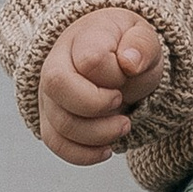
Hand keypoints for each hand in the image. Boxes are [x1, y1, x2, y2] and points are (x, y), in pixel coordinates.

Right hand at [38, 10, 167, 161]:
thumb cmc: (126, 47)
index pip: (89, 60)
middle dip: (96, 106)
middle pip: (57, 86)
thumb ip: (141, 45)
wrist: (113, 57)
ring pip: (59, 123)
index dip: (112, 74)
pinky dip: (83, 154)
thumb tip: (130, 62)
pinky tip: (107, 149)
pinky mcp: (50, 119)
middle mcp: (56, 63)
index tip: (128, 74)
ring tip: (123, 125)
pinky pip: (55, 143)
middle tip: (121, 102)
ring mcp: (49, 94)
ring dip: (98, 134)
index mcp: (83, 37)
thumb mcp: (144, 37)